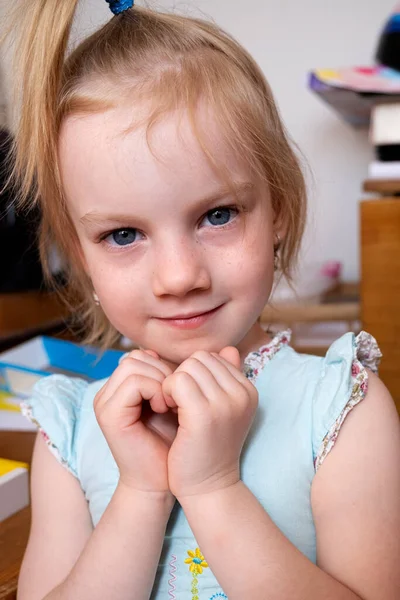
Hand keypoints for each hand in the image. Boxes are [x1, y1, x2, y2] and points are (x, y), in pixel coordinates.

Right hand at [94, 349, 177, 495]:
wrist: (160, 482)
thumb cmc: (172, 444)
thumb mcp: (176, 403)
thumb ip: (176, 378)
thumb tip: (196, 353)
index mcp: (121, 388)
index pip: (141, 355)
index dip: (165, 366)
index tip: (180, 391)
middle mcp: (108, 393)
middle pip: (136, 356)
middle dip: (163, 371)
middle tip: (177, 398)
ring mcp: (105, 402)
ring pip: (133, 364)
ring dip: (160, 380)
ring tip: (172, 404)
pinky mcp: (108, 414)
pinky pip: (133, 382)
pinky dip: (154, 390)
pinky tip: (165, 409)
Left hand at [162, 347, 257, 499]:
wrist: (208, 486)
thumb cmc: (209, 446)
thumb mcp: (223, 408)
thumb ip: (225, 378)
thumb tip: (228, 349)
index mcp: (248, 390)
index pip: (214, 357)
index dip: (194, 374)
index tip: (189, 398)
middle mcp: (242, 394)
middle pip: (200, 359)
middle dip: (183, 375)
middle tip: (177, 402)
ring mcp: (225, 403)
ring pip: (188, 367)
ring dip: (173, 384)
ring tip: (173, 406)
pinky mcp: (204, 414)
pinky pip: (177, 381)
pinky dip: (166, 392)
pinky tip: (167, 410)